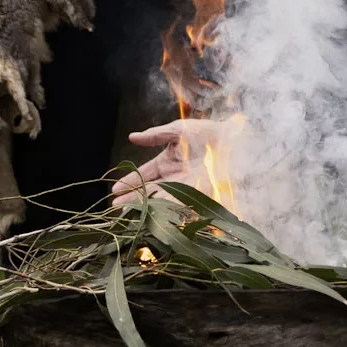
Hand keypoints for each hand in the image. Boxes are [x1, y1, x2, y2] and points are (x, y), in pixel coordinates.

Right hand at [109, 118, 234, 205]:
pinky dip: (163, 210)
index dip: (129, 181)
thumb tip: (131, 137)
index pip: (144, 174)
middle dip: (131, 198)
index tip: (114, 190)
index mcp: (167, 161)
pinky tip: (150, 215)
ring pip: (159, 200)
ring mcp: (184, 187)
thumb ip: (155, 136)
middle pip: (148, 190)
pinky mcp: (195, 194)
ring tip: (126, 215)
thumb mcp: (177, 130)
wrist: (232, 141)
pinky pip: (176, 203)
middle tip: (114, 208)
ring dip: (143, 207)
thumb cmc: (207, 133)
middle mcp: (173, 177)